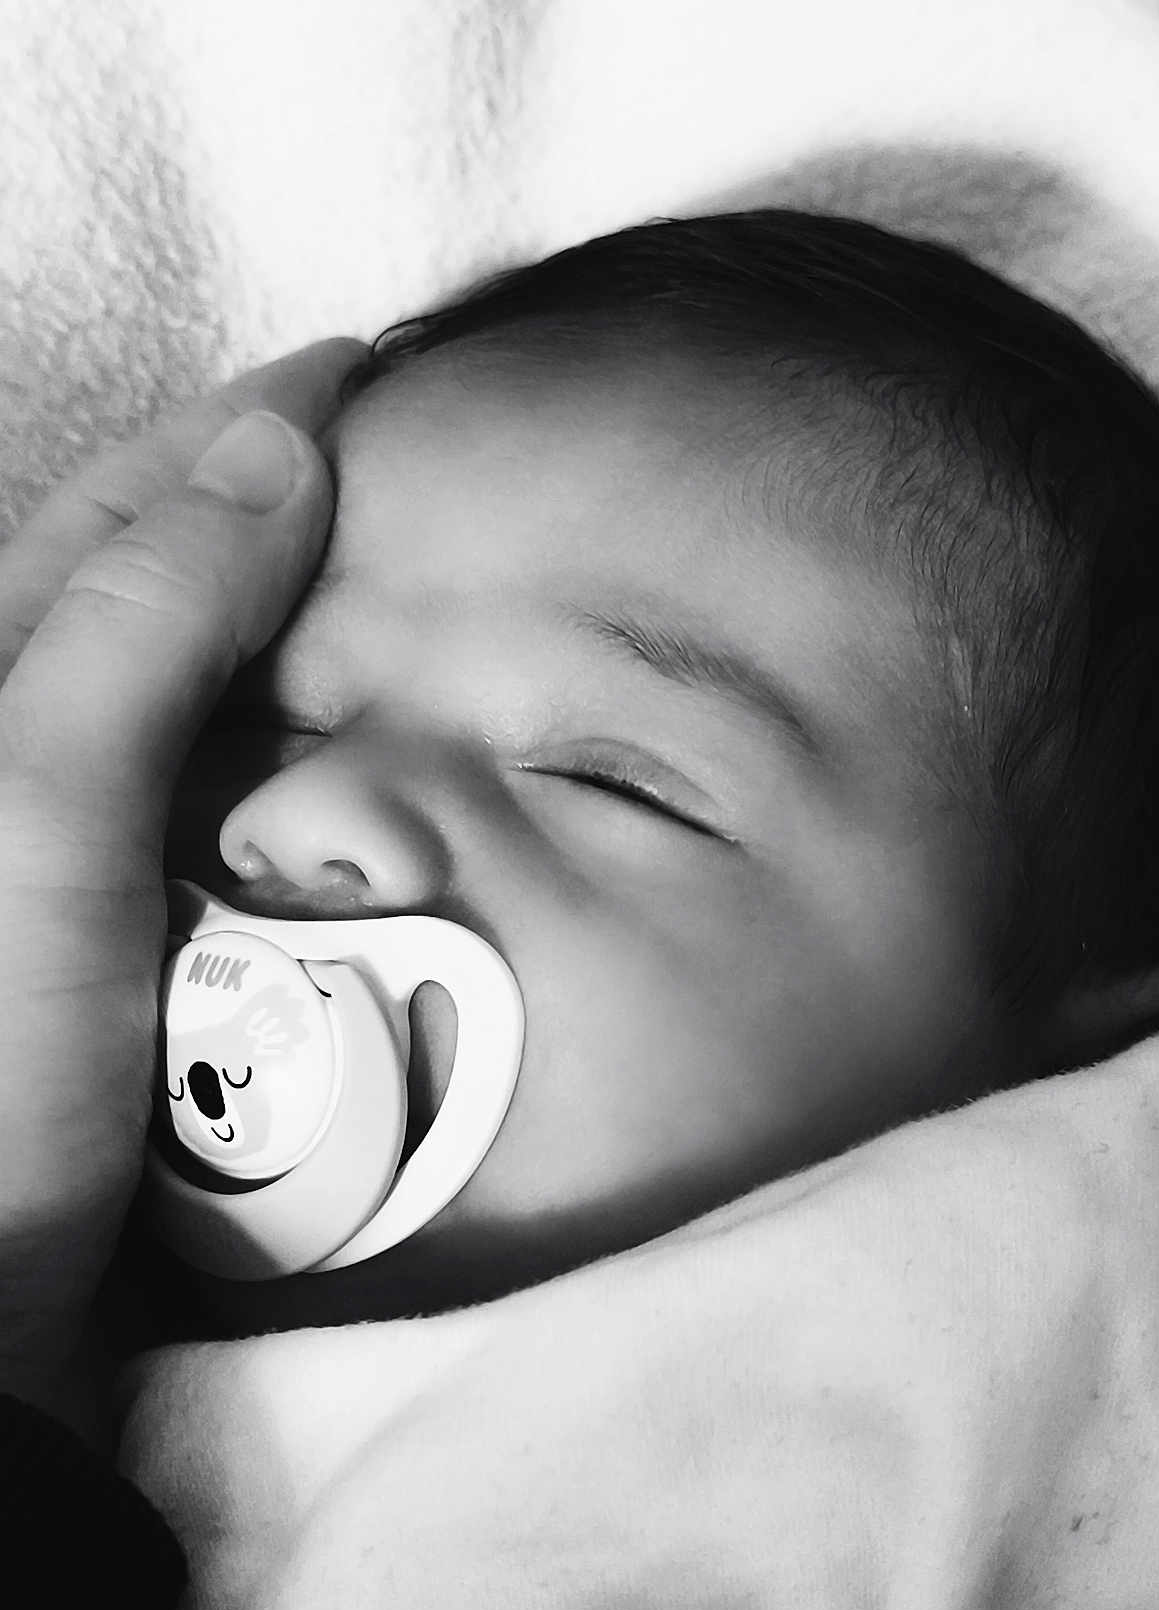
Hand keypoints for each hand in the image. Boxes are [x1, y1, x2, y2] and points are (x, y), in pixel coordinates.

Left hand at [0, 339, 366, 1435]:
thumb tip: (273, 449)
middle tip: (380, 455)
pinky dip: (278, 770)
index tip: (359, 364)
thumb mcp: (35, 820)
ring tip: (377, 577)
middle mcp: (4, 761)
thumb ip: (140, 629)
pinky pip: (206, 817)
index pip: (117, 513)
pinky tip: (336, 762)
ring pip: (175, 704)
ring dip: (270, 635)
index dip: (237, 427)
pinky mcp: (99, 955)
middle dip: (250, 506)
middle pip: (137, 588)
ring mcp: (49, 861)